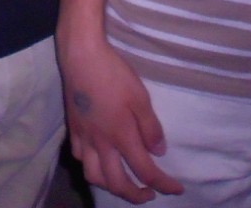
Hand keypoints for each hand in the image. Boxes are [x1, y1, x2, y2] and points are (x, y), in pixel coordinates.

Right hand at [58, 37, 182, 202]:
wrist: (81, 57)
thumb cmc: (114, 74)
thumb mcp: (140, 97)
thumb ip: (150, 127)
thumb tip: (159, 152)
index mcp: (122, 136)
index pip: (145, 171)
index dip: (164, 184)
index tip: (177, 189)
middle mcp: (101, 143)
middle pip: (117, 184)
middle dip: (135, 196)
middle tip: (149, 194)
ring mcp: (84, 138)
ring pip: (94, 177)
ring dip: (111, 186)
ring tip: (123, 182)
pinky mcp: (73, 129)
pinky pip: (80, 159)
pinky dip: (92, 166)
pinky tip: (99, 159)